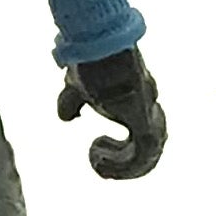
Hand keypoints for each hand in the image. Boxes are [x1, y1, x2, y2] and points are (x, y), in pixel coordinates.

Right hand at [57, 46, 166, 179]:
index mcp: (136, 98)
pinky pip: (142, 154)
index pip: (144, 130)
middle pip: (150, 145)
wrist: (97, 49)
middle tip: (98, 164)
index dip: (125, 149)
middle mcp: (146, 106)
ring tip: (95, 160)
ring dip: (120, 165)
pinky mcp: (144, 121)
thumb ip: (72, 103)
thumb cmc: (88, 62)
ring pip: (147, 154)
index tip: (96, 147)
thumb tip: (66, 117)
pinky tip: (96, 157)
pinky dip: (121, 164)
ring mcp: (147, 113)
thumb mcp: (75, 88)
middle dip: (125, 162)